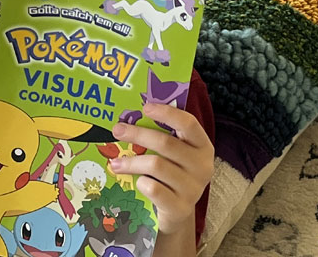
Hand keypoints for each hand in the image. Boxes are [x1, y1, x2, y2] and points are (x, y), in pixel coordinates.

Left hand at [110, 103, 213, 237]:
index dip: (167, 113)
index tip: (145, 107)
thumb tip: (131, 116)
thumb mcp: (174, 153)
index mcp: (202, 146)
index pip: (188, 123)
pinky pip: (153, 188)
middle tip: (117, 130)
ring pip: (156, 165)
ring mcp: (193, 189)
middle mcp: (202, 166)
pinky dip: (140, 182)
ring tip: (115, 162)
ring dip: (131, 162)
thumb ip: (162, 134)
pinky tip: (136, 181)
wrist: (177, 211)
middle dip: (137, 134)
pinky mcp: (180, 208)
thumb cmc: (172, 172)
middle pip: (166, 143)